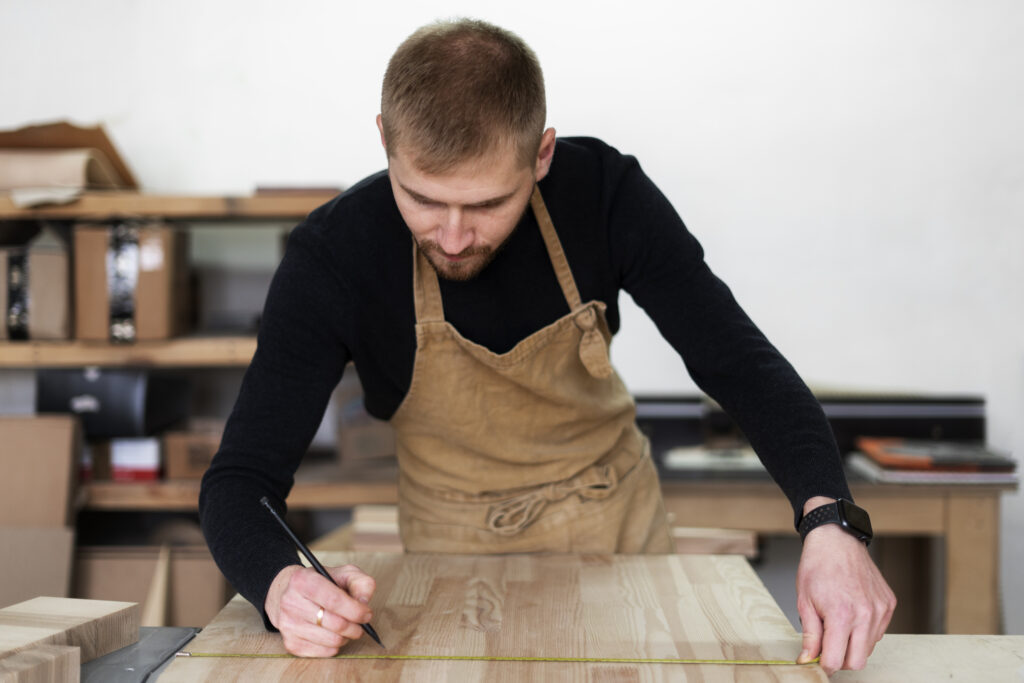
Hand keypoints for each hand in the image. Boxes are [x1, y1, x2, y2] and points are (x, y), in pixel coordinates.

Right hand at [265, 563, 375, 656]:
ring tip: (347, 628)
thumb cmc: (321, 582)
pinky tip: (334, 635)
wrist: (289, 593)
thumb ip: (360, 582)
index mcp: (303, 580)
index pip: (333, 600)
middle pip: (335, 623)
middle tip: (361, 625)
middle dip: (355, 627)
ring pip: (331, 640)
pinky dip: (335, 646)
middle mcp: (290, 603)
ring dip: (346, 637)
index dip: (355, 610)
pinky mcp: (290, 643)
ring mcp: (288, 625)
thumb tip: (364, 603)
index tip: (367, 614)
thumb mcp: (343, 573)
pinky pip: (323, 653)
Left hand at [795, 497, 895, 675]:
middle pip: (857, 661)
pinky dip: (865, 631)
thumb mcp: (804, 601)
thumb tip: (808, 659)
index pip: (836, 661)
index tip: (817, 661)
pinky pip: (878, 631)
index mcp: (842, 615)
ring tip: (838, 623)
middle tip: (827, 645)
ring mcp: (880, 610)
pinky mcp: (889, 604)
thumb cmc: (818, 566)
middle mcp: (866, 615)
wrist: (836, 540)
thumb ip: (810, 635)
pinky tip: (852, 613)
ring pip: (869, 648)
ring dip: (853, 645)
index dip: (824, 665)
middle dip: (840, 659)